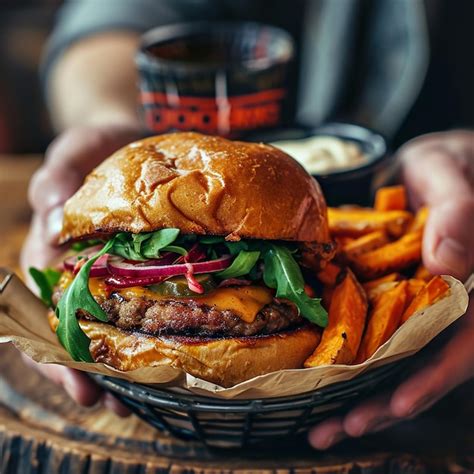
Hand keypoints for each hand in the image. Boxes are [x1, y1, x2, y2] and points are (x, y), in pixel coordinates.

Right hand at [20, 124, 141, 415]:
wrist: (132, 141)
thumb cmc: (96, 148)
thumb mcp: (73, 151)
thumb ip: (58, 177)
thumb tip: (52, 213)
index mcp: (54, 256)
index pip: (46, 313)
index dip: (56, 353)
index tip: (77, 382)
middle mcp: (82, 274)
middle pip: (80, 335)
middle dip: (94, 372)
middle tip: (116, 404)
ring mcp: (117, 275)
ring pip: (115, 328)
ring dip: (126, 364)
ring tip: (146, 396)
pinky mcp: (148, 269)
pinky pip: (151, 303)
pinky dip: (156, 329)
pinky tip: (174, 353)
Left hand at [309, 130, 473, 448]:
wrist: (439, 166)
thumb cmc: (454, 163)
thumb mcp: (454, 173)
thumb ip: (461, 211)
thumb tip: (450, 264)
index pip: (466, 341)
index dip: (434, 376)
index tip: (396, 403)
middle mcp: (459, 304)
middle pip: (429, 365)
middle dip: (388, 401)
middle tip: (338, 428)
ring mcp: (429, 305)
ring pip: (405, 359)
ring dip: (369, 393)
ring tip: (327, 421)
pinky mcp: (403, 300)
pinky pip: (384, 335)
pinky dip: (359, 360)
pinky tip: (329, 376)